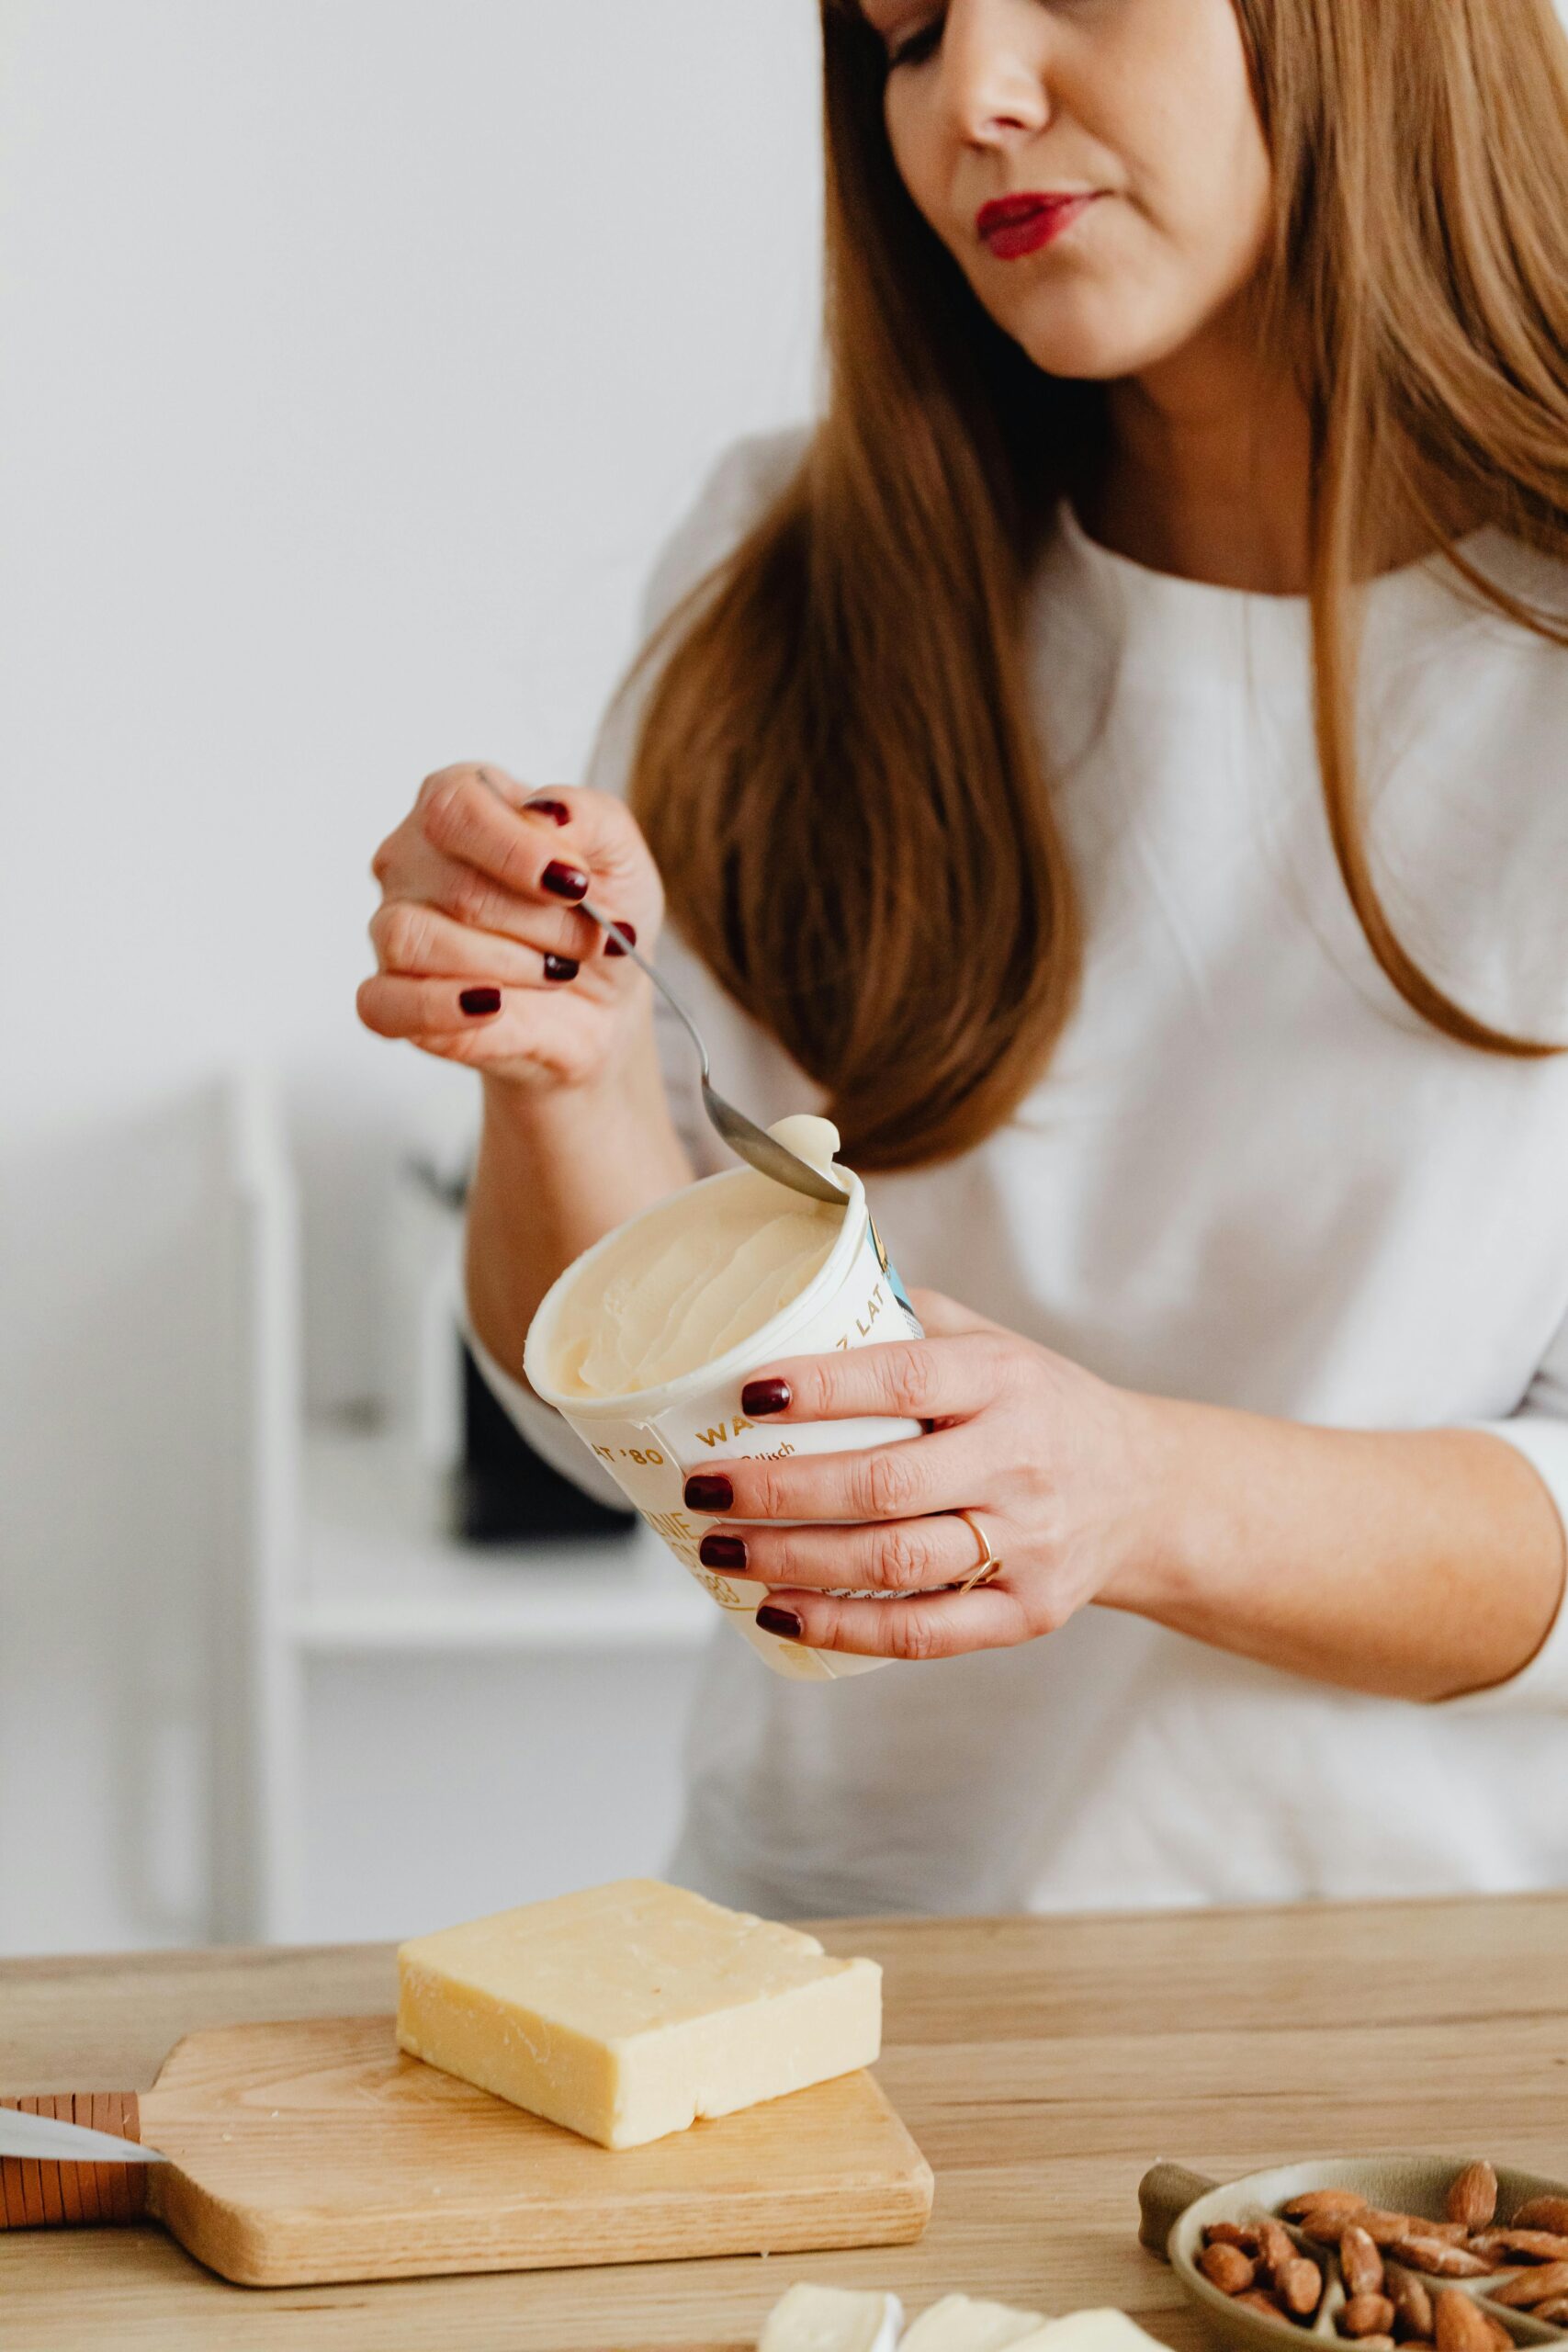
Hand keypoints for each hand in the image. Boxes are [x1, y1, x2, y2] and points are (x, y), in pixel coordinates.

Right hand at [357, 765, 664, 1088]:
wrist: (605, 998)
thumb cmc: (601, 913)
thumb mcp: (620, 852)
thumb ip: (589, 816)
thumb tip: (548, 812)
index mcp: (459, 803)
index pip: (454, 808)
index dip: (516, 850)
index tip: (575, 884)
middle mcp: (413, 859)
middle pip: (453, 883)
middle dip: (540, 921)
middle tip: (589, 941)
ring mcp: (394, 928)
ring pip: (412, 939)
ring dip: (505, 963)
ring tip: (556, 973)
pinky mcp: (392, 999)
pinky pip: (383, 1003)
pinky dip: (438, 1007)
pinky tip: (493, 1005)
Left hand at [682, 1287, 1168, 1660]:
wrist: (1142, 1490)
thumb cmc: (1038, 1406)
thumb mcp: (992, 1341)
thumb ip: (906, 1319)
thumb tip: (794, 1291)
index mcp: (1005, 1380)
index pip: (905, 1379)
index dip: (823, 1387)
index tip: (749, 1391)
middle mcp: (1019, 1461)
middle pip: (884, 1483)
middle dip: (779, 1489)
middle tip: (704, 1487)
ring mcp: (1026, 1544)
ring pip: (895, 1561)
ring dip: (792, 1559)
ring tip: (720, 1548)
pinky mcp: (1025, 1612)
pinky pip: (923, 1632)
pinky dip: (843, 1625)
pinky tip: (779, 1610)